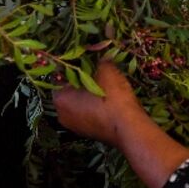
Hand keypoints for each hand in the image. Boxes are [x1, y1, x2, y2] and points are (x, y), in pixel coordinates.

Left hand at [54, 61, 188, 187]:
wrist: (130, 129)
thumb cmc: (113, 98)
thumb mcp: (107, 70)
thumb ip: (100, 60)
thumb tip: (101, 53)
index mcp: (59, 98)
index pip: (60, 75)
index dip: (74, 65)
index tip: (86, 59)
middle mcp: (61, 114)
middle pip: (69, 91)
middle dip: (81, 80)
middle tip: (96, 71)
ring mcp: (74, 126)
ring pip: (78, 103)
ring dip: (89, 94)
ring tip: (104, 85)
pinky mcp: (87, 134)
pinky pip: (88, 114)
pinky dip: (95, 106)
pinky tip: (109, 100)